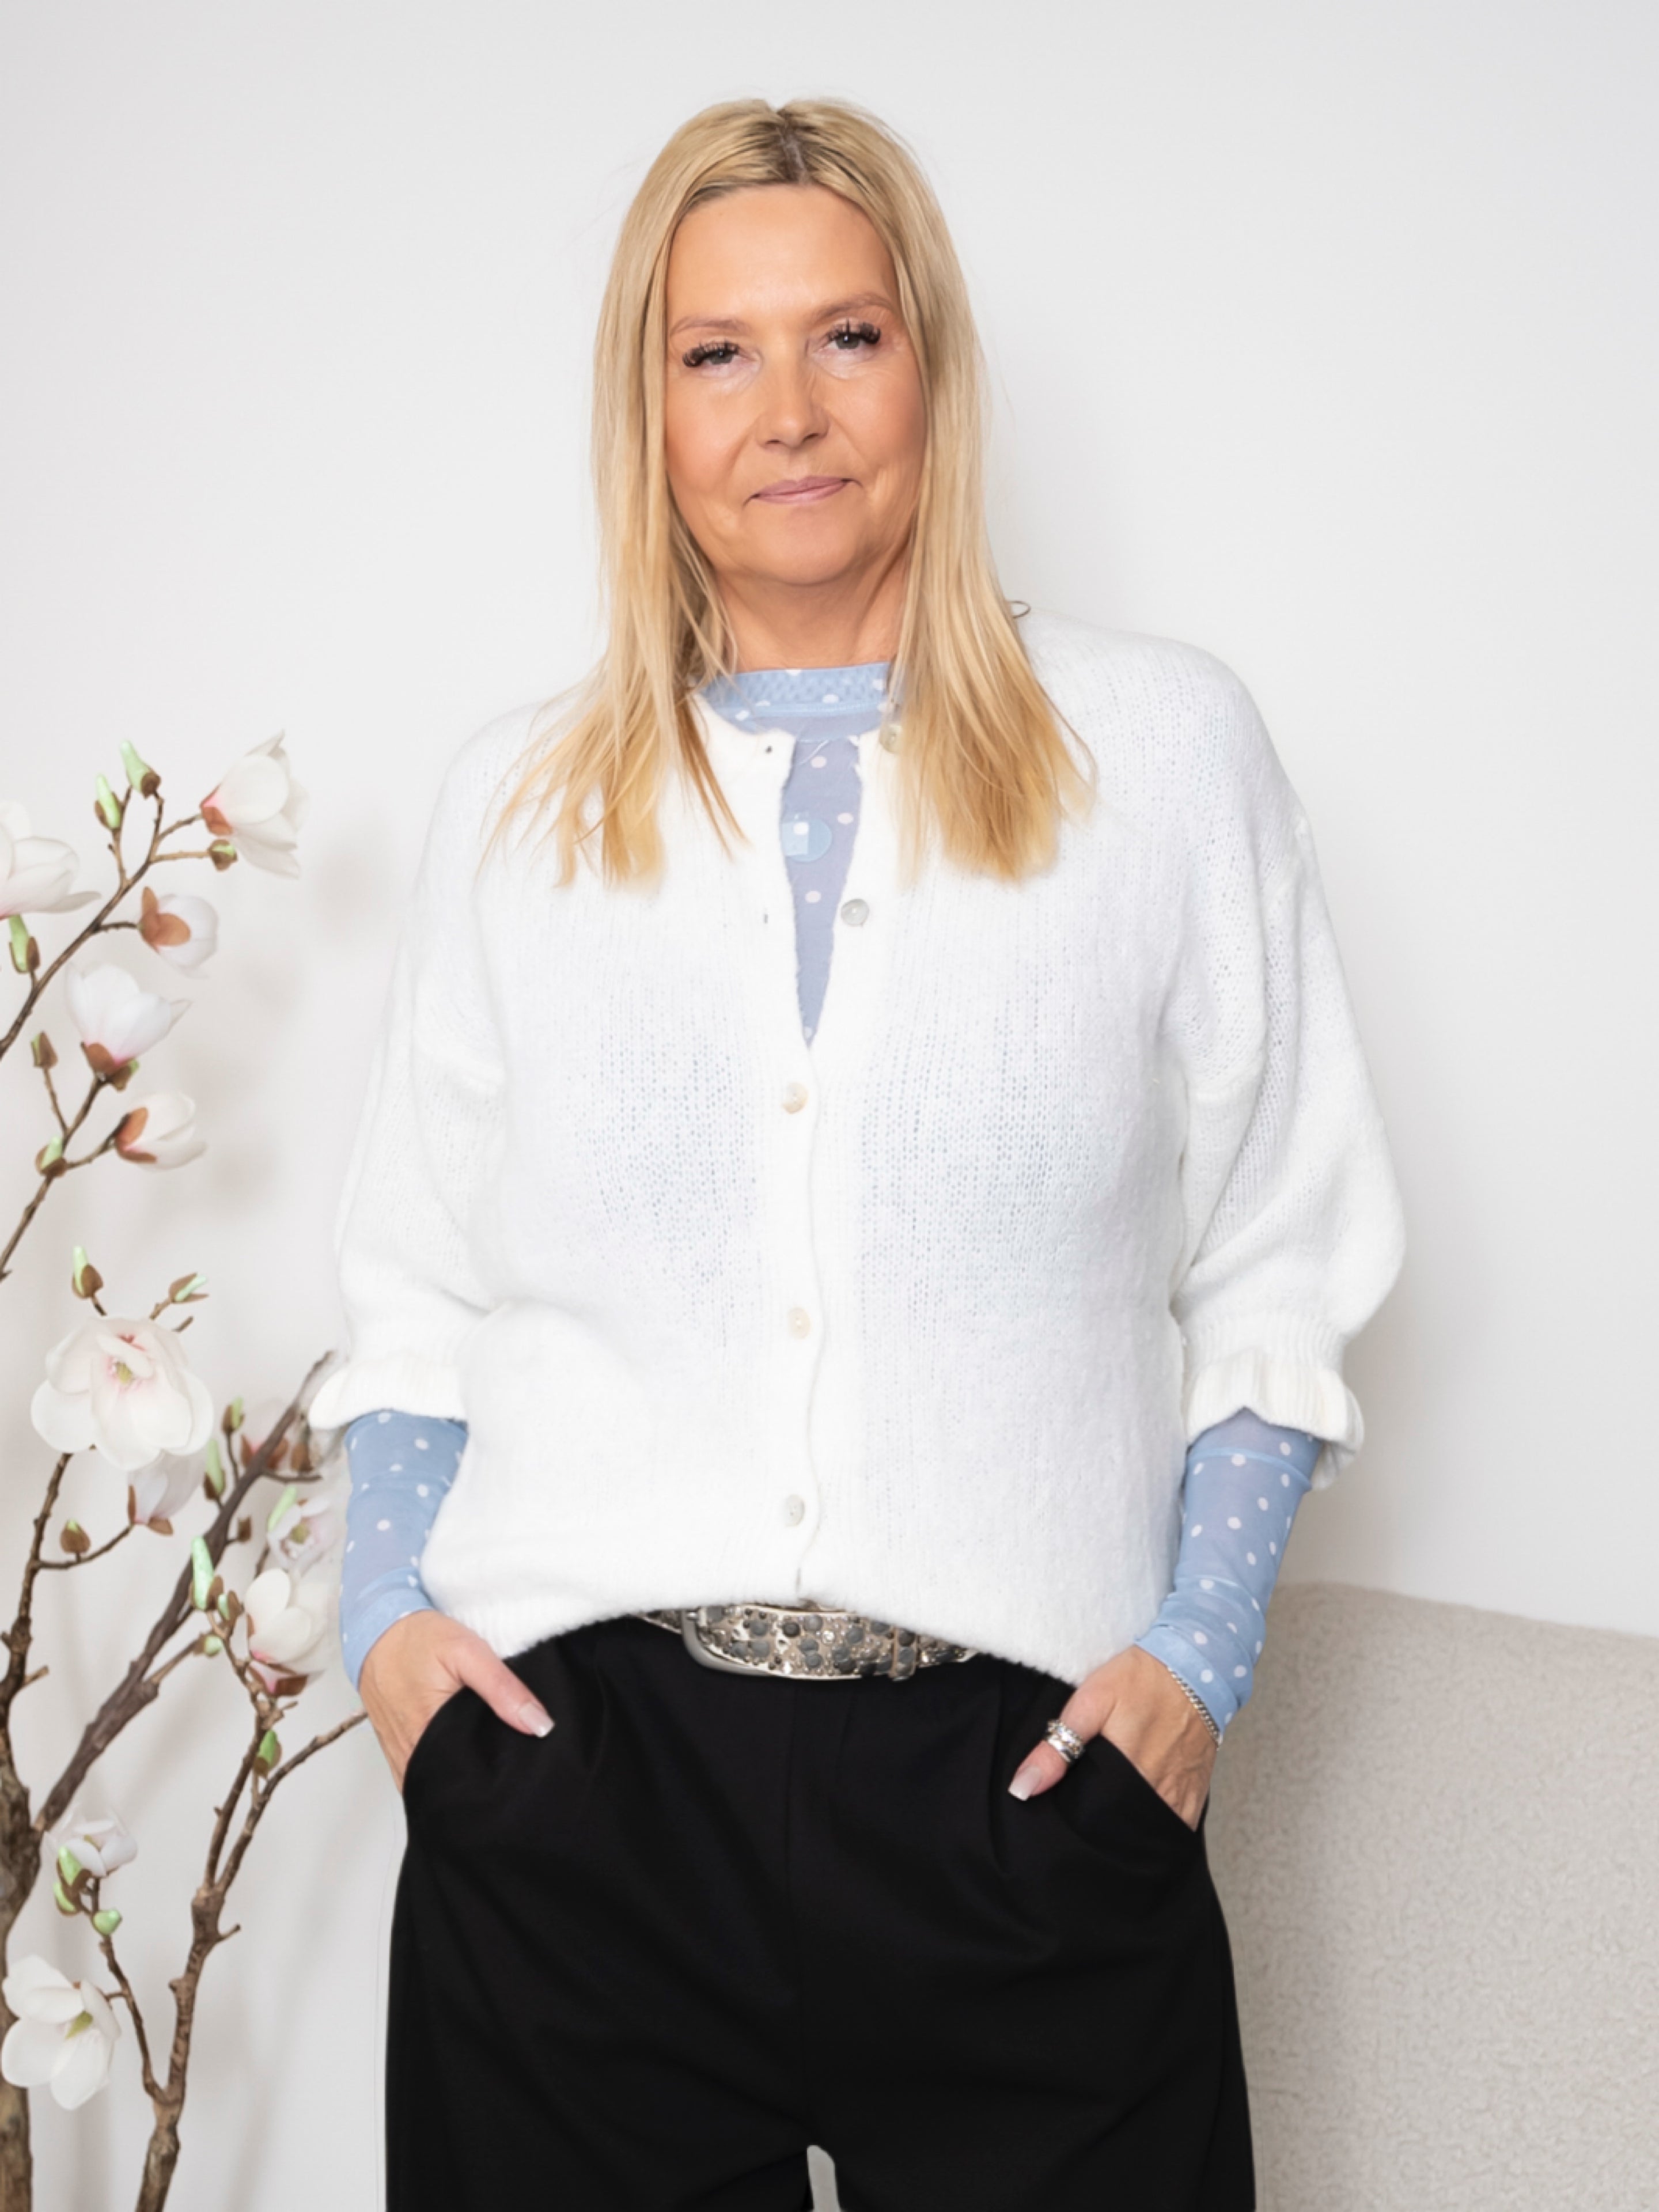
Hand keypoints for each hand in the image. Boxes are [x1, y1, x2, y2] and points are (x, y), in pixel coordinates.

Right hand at [358, 1610, 553, 1792]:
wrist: (376, 1629)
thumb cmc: (417, 1639)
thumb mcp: (467, 1651)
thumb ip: (502, 1688)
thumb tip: (539, 1725)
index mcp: (427, 1735)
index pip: (469, 1779)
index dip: (497, 1777)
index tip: (520, 1769)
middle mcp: (410, 1753)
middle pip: (454, 1783)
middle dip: (481, 1779)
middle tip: (509, 1763)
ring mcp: (401, 1754)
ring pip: (438, 1779)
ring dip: (461, 1773)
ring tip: (488, 1759)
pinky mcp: (397, 1749)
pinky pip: (423, 1771)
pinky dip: (442, 1766)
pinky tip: (460, 1753)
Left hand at [1007, 1643, 1217, 1829]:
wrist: (1197, 1665)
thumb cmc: (1140, 1679)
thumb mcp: (1090, 1701)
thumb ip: (1056, 1748)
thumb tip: (1023, 1788)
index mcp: (1125, 1774)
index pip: (1092, 1824)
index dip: (1074, 1823)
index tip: (1062, 1816)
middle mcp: (1156, 1793)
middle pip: (1120, 1831)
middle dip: (1100, 1830)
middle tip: (1083, 1814)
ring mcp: (1180, 1796)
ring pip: (1147, 1831)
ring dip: (1128, 1829)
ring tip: (1109, 1816)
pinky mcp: (1197, 1793)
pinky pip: (1175, 1825)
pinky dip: (1157, 1825)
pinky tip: (1141, 1816)